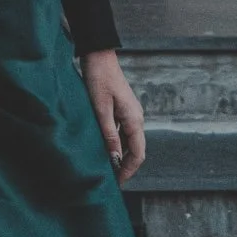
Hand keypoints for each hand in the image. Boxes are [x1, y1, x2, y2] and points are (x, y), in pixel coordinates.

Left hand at [81, 50, 145, 181]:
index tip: (118, 182)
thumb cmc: (98, 79)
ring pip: (130, 140)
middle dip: (125, 164)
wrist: (99, 54)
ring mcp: (131, 112)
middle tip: (112, 178)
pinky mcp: (124, 107)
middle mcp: (136, 117)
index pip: (138, 153)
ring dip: (121, 153)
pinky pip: (124, 130)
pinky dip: (117, 141)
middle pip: (136, 149)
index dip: (128, 170)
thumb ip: (109, 134)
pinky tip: (105, 145)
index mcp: (134, 119)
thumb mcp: (101, 109)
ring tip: (107, 165)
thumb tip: (114, 158)